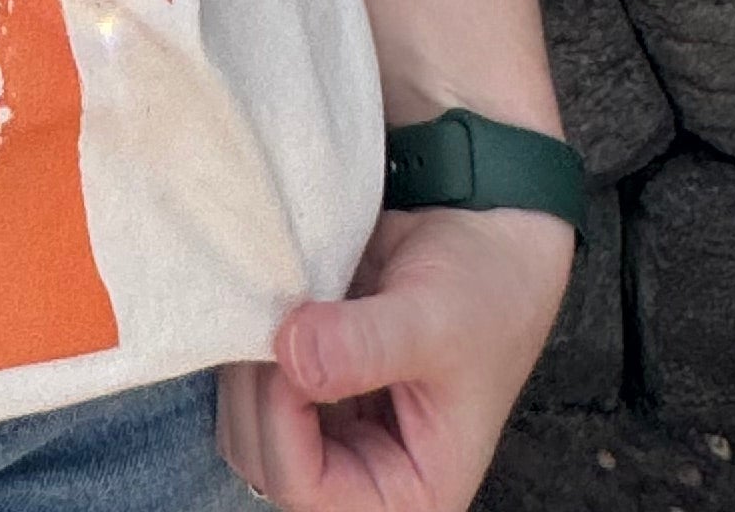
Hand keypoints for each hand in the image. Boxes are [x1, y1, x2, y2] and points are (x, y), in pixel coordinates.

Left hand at [215, 205, 574, 511]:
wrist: (487, 245)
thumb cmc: (486, 295)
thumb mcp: (436, 320)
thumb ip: (366, 345)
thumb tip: (291, 353)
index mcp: (410, 488)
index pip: (307, 488)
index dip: (280, 421)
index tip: (287, 346)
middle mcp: (366, 470)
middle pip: (262, 459)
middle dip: (255, 390)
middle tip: (275, 316)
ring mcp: (336, 429)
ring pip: (247, 422)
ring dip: (247, 363)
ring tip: (280, 304)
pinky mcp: (315, 385)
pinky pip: (255, 380)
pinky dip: (251, 342)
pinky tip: (277, 301)